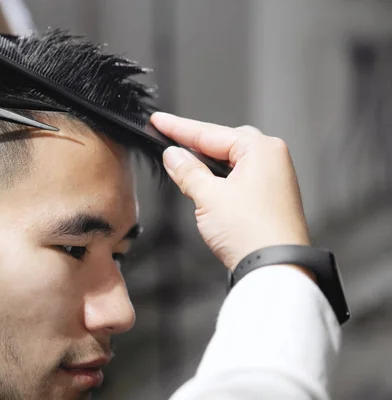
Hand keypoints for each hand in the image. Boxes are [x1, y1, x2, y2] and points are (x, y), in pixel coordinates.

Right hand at [151, 112, 310, 270]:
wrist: (276, 268)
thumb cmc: (252, 232)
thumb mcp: (209, 197)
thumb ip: (188, 171)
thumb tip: (173, 156)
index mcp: (261, 149)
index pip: (210, 133)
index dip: (179, 128)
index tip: (159, 121)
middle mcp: (272, 158)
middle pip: (223, 143)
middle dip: (195, 144)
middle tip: (167, 143)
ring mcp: (274, 179)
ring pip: (231, 161)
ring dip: (207, 164)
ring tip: (181, 166)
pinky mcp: (270, 198)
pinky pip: (239, 177)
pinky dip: (219, 179)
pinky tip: (204, 185)